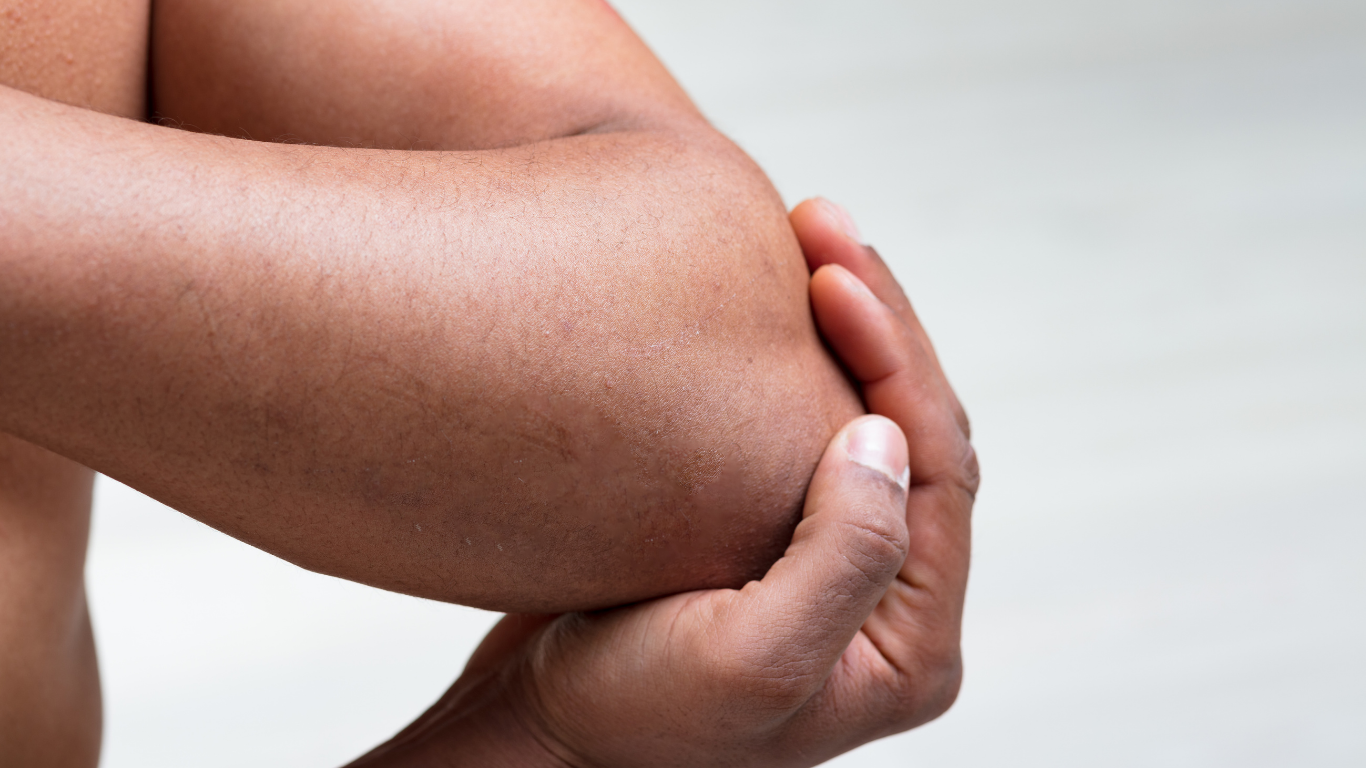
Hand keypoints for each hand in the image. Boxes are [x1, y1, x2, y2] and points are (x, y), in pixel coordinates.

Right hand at [345, 201, 977, 767]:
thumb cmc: (626, 725)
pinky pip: (802, 431)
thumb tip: (882, 436)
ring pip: (860, 421)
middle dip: (876, 321)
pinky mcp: (769, 540)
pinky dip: (791, 362)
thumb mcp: (744, 664)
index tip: (833, 269)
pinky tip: (758, 308)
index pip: (935, 466)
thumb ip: (842, 558)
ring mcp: (829, 568)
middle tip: (821, 220)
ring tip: (802, 240)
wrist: (538, 747)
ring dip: (841, 330)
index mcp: (909, 639)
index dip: (894, 356)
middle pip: (911, 431)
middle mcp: (883, 601)